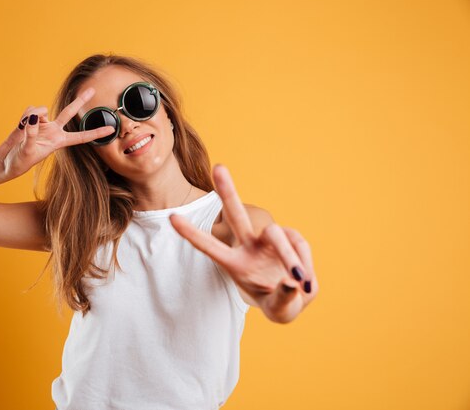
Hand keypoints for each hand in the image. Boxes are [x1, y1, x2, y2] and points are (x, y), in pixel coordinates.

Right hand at [0, 87, 114, 177]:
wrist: (6, 162)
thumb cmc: (20, 162)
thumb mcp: (27, 150)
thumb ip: (31, 133)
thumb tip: (34, 118)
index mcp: (59, 142)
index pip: (81, 137)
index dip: (96, 132)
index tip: (111, 129)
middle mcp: (53, 131)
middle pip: (69, 112)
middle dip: (80, 101)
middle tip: (92, 90)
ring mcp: (42, 124)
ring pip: (41, 110)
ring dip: (33, 117)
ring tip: (24, 130)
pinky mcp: (30, 120)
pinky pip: (30, 111)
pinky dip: (24, 117)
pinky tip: (20, 126)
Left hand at [169, 164, 318, 322]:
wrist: (297, 299)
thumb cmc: (279, 305)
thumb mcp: (279, 311)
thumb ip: (283, 300)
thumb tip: (291, 282)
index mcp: (235, 264)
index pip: (209, 246)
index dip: (191, 233)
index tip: (171, 218)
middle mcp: (248, 246)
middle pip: (236, 215)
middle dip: (229, 191)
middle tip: (219, 167)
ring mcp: (269, 240)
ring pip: (275, 233)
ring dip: (289, 258)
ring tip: (301, 283)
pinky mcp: (291, 238)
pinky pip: (299, 246)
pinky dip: (305, 264)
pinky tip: (306, 283)